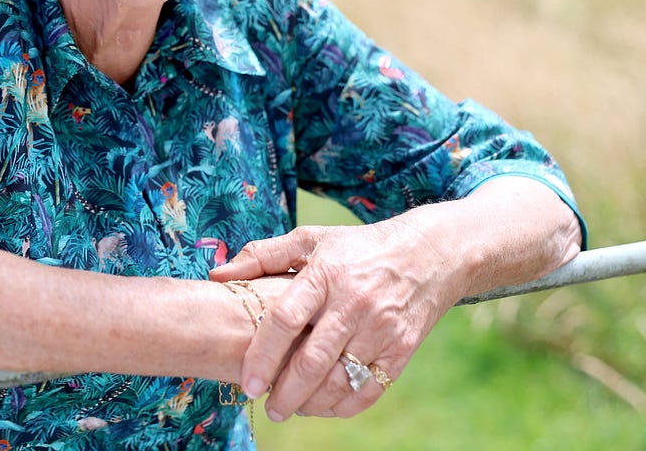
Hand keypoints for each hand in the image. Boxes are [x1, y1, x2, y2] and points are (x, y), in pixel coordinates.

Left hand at [209, 219, 457, 420]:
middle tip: (268, 407)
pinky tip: (325, 406)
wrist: (427, 254)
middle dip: (284, 393)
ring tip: (292, 407)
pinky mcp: (401, 349)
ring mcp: (380, 329)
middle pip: (311, 361)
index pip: (285, 320)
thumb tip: (218, 276)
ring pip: (338, 381)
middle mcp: (353, 303)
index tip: (247, 383)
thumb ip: (262, 256)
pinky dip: (343, 407)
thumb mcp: (311, 239)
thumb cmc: (357, 247)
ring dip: (310, 404)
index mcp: (325, 274)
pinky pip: (369, 390)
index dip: (262, 355)